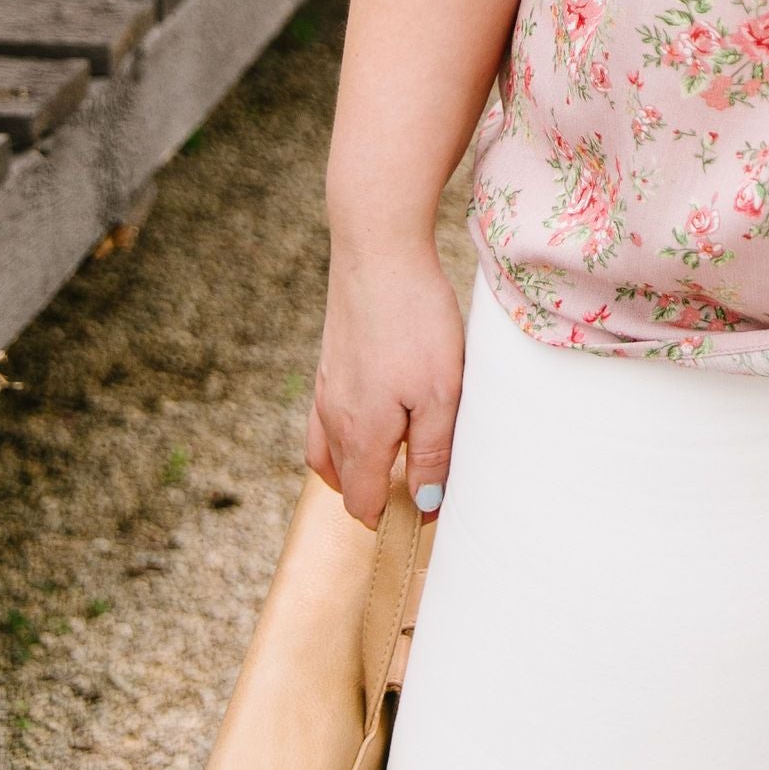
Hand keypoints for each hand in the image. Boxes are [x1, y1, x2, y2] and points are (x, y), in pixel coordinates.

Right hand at [307, 240, 464, 528]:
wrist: (378, 249)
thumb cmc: (415, 319)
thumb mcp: (440, 391)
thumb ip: (432, 452)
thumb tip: (423, 505)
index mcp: (361, 435)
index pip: (362, 504)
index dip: (391, 520)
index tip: (425, 514)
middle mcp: (334, 417)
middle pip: (345, 483)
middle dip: (375, 496)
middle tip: (416, 488)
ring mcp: (327, 387)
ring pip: (330, 452)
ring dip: (357, 467)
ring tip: (393, 462)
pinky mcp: (331, 360)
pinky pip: (328, 418)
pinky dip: (345, 434)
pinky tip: (374, 413)